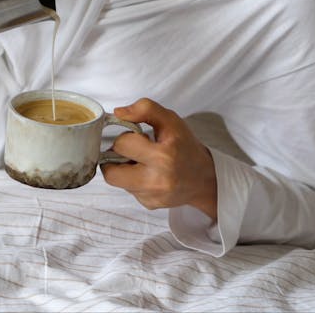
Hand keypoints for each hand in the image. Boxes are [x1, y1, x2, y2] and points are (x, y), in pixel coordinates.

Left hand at [101, 98, 217, 219]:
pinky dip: (133, 181)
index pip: (122, 145)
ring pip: (117, 182)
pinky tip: (148, 175)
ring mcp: (152, 196)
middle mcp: (157, 181)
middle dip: (116, 159)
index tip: (137, 137)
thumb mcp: (171, 120)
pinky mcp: (149, 205)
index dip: (125, 138)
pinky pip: (128, 191)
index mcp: (163, 157)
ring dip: (123, 170)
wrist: (204, 178)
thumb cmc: (185, 147)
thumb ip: (145, 109)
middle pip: (110, 173)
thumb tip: (118, 113)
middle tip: (130, 152)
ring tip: (141, 163)